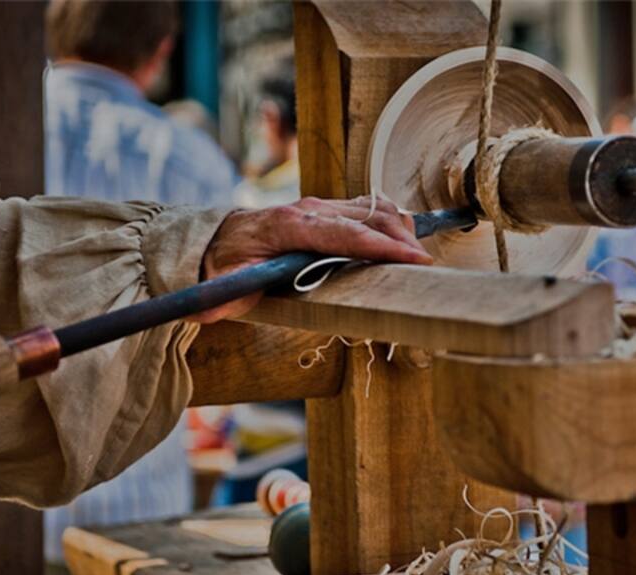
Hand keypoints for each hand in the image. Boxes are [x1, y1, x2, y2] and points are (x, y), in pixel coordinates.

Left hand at [190, 196, 433, 322]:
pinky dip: (389, 223)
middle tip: (425, 267)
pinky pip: (366, 209)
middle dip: (401, 239)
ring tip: (417, 258)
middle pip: (369, 217)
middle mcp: (308, 209)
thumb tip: (231, 308)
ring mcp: (317, 205)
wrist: (210, 242)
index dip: (383, 248)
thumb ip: (238, 294)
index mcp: (289, 226)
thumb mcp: (228, 285)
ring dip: (399, 229)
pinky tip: (401, 243)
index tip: (414, 261)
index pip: (347, 234)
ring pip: (372, 208)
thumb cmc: (223, 268)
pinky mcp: (324, 209)